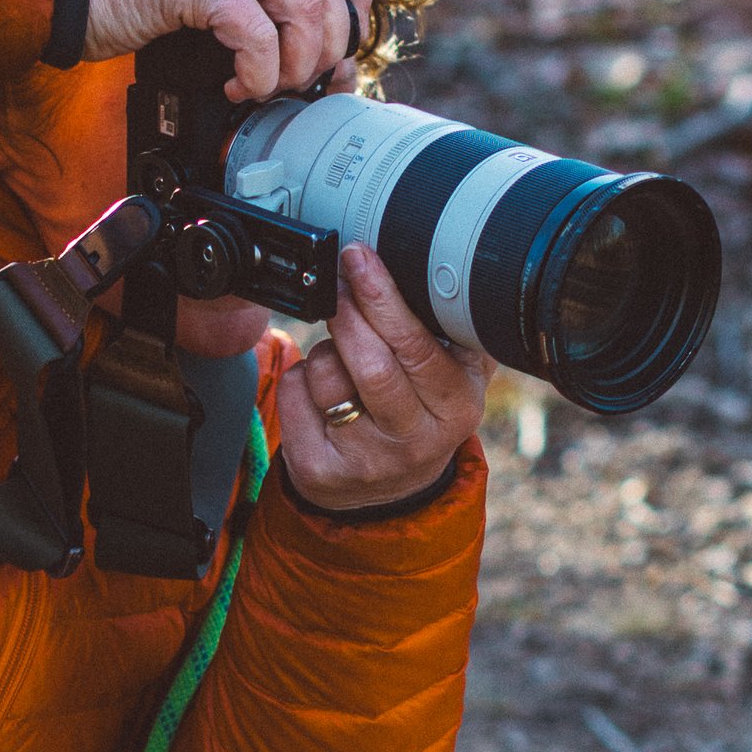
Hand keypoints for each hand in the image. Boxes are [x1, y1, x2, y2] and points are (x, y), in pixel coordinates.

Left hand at [277, 245, 488, 513]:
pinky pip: (293, 395)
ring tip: (340, 351)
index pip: (416, 348)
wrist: (392, 492)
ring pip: (326, 375)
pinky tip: (320, 386)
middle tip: (339, 283)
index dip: (383, 299)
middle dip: (348, 313)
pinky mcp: (318, 471)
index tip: (360, 258)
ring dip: (325, 347)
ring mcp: (363, 462)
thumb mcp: (458, 374)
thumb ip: (456, 326)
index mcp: (456, 409)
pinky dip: (299, 375)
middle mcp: (413, 443)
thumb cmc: (424, 411)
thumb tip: (439, 261)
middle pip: (370, 364)